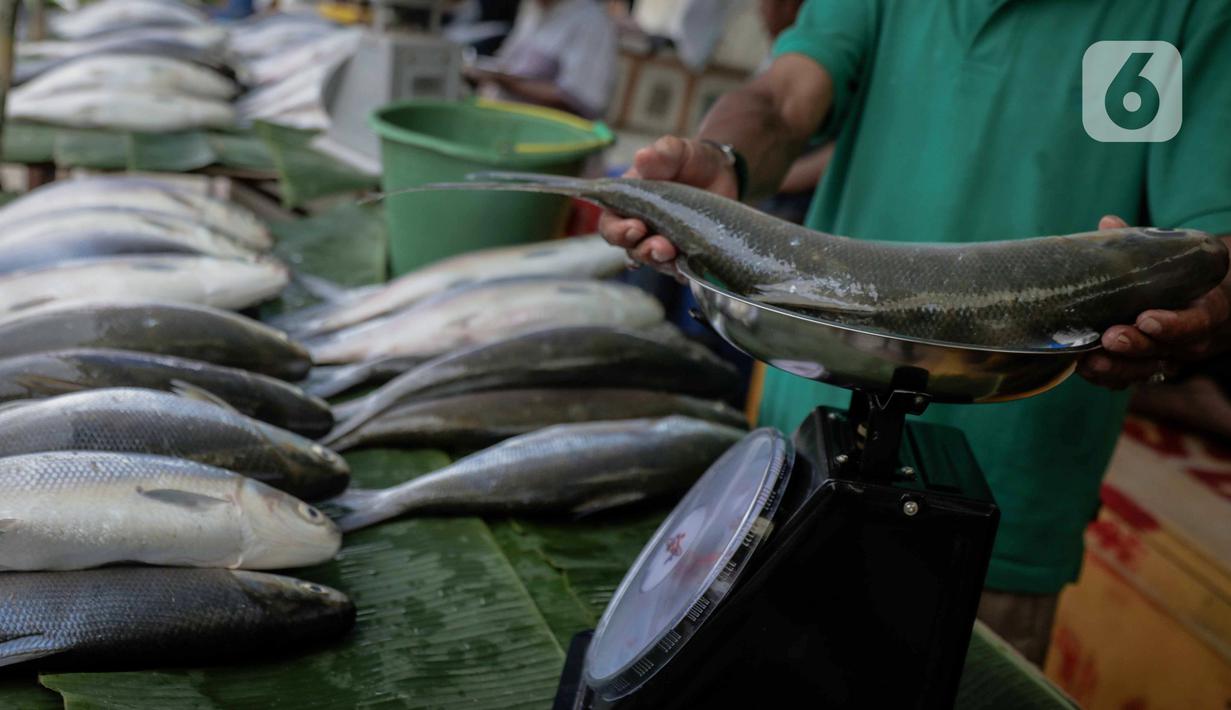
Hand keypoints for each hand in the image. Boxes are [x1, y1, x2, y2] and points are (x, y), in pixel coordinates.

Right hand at [598, 136, 738, 274]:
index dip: (617, 231)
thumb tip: (641, 157)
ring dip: (662, 261)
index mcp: (628, 203)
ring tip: (674, 253)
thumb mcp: (677, 150)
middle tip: (661, 245)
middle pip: (631, 249)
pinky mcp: (686, 254)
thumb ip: (662, 153)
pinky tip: (690, 268)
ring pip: (655, 262)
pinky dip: (684, 272)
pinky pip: (680, 270)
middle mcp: (642, 228)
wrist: (722, 173)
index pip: (610, 224)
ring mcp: (664, 243)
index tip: (635, 227)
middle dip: (643, 250)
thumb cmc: (690, 160)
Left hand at [1079, 215, 1230, 388]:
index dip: (1172, 324)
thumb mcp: (1175, 262)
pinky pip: (1128, 379)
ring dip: (1116, 368)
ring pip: (1144, 370)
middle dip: (1136, 346)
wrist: (1205, 309)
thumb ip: (1143, 245)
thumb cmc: (1184, 281)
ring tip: (1088, 362)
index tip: (1147, 318)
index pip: (1195, 322)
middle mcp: (1190, 341)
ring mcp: (1168, 358)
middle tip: (1110, 337)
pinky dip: (1107, 376)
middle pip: (1164, 350)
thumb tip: (1108, 223)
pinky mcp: (1147, 369)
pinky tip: (1083, 370)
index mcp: (1206, 311)